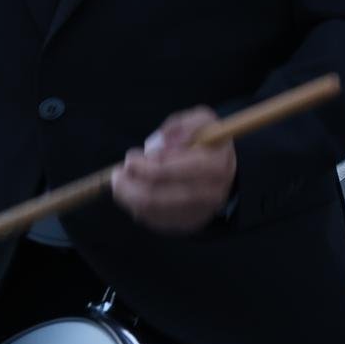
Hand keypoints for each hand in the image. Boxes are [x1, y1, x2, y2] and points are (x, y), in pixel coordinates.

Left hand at [110, 107, 235, 233]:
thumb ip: (182, 125)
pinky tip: (136, 192)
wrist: (226, 168)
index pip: (168, 171)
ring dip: (127, 196)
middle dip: (128, 184)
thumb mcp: (202, 120)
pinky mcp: (187, 223)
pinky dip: (137, 206)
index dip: (143, 166)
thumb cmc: (209, 141)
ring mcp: (198, 212)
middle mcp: (208, 193)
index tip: (131, 156)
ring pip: (149, 211)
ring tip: (121, 182)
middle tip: (118, 172)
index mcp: (215, 165)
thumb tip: (160, 143)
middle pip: (154, 197)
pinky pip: (153, 220)